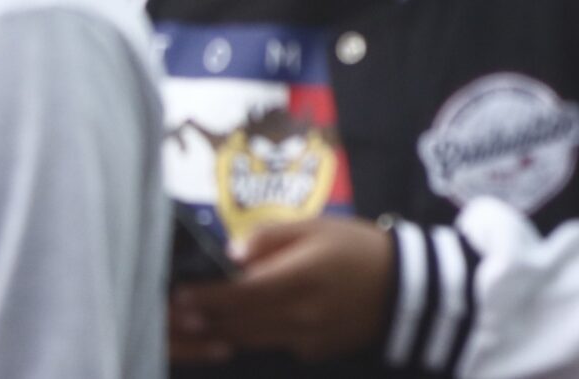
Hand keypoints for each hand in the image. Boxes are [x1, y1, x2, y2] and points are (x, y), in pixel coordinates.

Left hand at [170, 217, 393, 364]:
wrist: (405, 286)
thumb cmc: (359, 247)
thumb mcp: (320, 226)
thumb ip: (273, 237)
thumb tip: (233, 252)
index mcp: (298, 278)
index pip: (238, 293)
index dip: (205, 297)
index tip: (179, 295)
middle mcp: (297, 314)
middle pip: (237, 322)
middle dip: (202, 319)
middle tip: (173, 314)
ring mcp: (305, 338)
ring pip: (249, 339)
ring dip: (220, 333)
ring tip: (195, 325)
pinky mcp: (313, 351)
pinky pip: (274, 345)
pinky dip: (254, 337)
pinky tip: (241, 329)